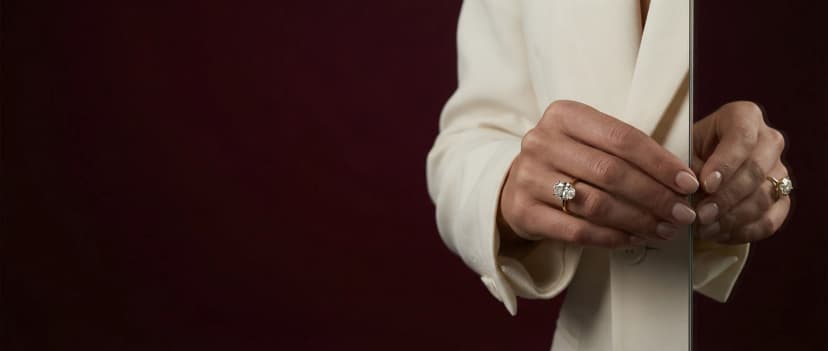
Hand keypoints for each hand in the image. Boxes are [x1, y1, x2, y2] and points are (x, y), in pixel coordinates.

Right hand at [497, 100, 698, 247]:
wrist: (518, 184)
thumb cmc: (567, 161)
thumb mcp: (589, 141)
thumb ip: (627, 152)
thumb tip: (682, 179)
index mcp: (563, 115)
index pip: (621, 138)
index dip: (660, 162)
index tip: (688, 182)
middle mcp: (541, 142)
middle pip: (610, 172)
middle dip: (654, 196)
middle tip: (682, 212)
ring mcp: (528, 177)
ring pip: (596, 204)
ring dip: (637, 220)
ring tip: (663, 229)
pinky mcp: (523, 211)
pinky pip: (577, 230)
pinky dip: (611, 237)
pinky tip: (633, 239)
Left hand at [692, 101, 790, 243]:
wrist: (699, 168)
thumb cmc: (689, 152)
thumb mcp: (682, 150)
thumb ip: (688, 167)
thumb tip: (694, 191)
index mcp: (744, 116)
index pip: (742, 136)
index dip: (726, 163)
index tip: (706, 184)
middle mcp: (768, 140)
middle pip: (756, 170)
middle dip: (726, 197)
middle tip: (701, 214)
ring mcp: (779, 170)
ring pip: (764, 197)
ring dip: (732, 218)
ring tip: (704, 228)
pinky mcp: (782, 198)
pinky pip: (771, 220)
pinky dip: (744, 231)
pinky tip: (719, 234)